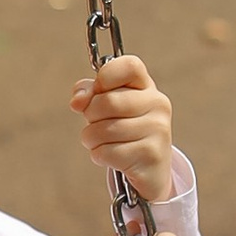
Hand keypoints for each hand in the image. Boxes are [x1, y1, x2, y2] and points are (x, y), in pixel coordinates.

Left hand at [68, 53, 174, 206]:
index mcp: (146, 86)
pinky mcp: (151, 155)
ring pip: (103, 130)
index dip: (105, 77)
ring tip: (102, 142)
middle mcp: (158, 104)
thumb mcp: (107, 106)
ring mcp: (158, 130)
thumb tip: (78, 101)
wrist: (150, 169)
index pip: (129, 66)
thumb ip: (89, 93)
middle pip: (108, 102)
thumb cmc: (124, 131)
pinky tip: (111, 156)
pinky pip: (107, 152)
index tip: (99, 90)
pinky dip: (99, 156)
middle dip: (91, 116)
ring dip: (91, 139)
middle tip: (97, 124)